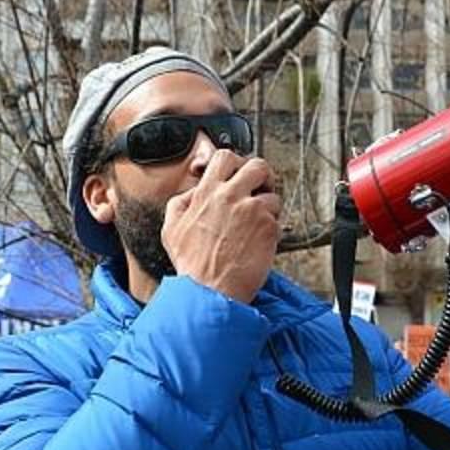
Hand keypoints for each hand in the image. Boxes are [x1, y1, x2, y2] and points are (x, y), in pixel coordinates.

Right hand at [162, 150, 280, 302]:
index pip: (225, 156)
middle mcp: (231, 197)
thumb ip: (181, 204)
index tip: (239, 174)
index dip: (236, 162)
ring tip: (257, 224)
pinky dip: (272, 230)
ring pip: (272, 195)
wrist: (210, 293)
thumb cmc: (193, 267)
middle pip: (258, 165)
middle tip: (260, 188)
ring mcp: (253, 211)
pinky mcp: (269, 228)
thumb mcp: (171, 229)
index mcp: (207, 193)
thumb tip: (194, 193)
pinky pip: (278, 220)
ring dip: (268, 207)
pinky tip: (258, 243)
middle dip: (262, 176)